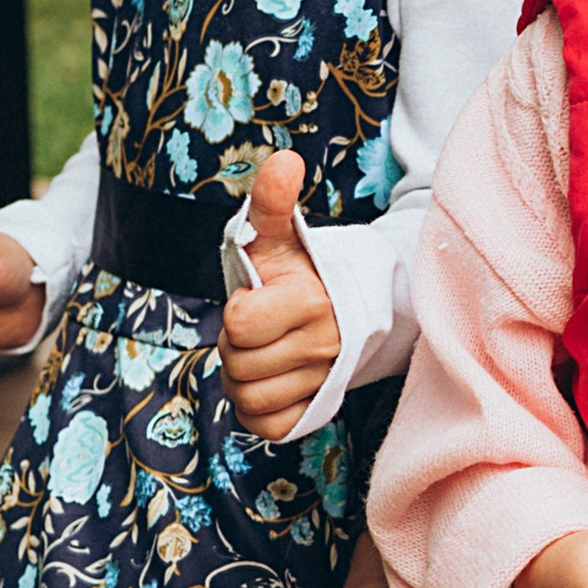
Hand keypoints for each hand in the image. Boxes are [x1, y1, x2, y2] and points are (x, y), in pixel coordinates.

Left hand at [221, 151, 341, 441]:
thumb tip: (284, 159)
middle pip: (240, 366)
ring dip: (241, 381)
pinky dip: (257, 413)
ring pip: (251, 400)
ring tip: (257, 357)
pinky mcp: (318, 411)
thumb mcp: (283, 237)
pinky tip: (265, 385)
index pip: (242, 325)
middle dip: (234, 348)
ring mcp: (323, 382)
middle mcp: (324, 346)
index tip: (249, 303)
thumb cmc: (303, 271)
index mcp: (312, 301)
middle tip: (253, 332)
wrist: (353, 308)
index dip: (235, 315)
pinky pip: (270, 428)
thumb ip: (274, 202)